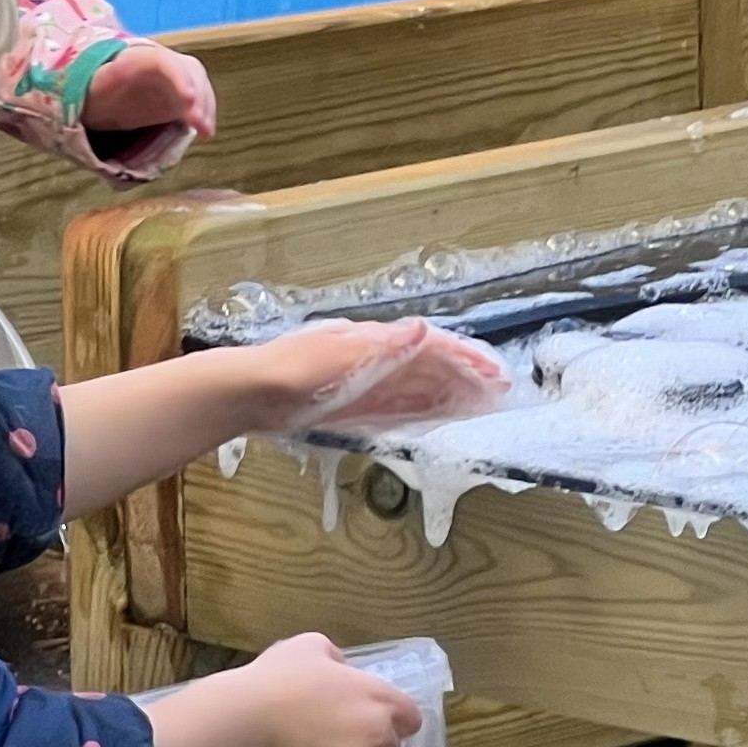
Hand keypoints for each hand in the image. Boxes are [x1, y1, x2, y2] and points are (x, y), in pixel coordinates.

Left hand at [86, 42, 216, 140]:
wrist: (102, 93)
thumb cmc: (93, 92)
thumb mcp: (87, 93)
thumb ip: (89, 95)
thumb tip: (82, 110)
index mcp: (134, 58)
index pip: (162, 61)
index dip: (180, 78)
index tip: (188, 102)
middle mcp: (161, 62)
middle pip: (188, 69)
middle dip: (199, 94)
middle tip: (200, 124)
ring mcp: (173, 76)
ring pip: (197, 83)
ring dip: (205, 107)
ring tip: (205, 132)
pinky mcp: (180, 94)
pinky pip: (198, 99)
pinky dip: (204, 115)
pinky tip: (205, 133)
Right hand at [231, 633, 424, 746]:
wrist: (248, 721)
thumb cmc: (281, 678)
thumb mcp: (312, 647)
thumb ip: (338, 660)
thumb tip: (342, 671)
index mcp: (379, 698)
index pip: (410, 718)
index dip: (395, 719)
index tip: (373, 717)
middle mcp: (378, 735)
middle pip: (389, 746)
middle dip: (371, 742)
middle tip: (336, 734)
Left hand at [245, 316, 507, 432]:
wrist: (249, 390)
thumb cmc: (293, 369)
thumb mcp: (340, 353)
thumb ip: (384, 346)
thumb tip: (423, 328)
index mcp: (377, 340)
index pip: (432, 346)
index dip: (465, 358)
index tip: (494, 373)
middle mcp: (376, 357)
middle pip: (429, 366)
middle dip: (465, 375)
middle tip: (498, 391)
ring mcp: (365, 381)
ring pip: (417, 386)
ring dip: (448, 392)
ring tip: (477, 404)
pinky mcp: (352, 404)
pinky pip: (397, 405)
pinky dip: (422, 409)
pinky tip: (433, 418)